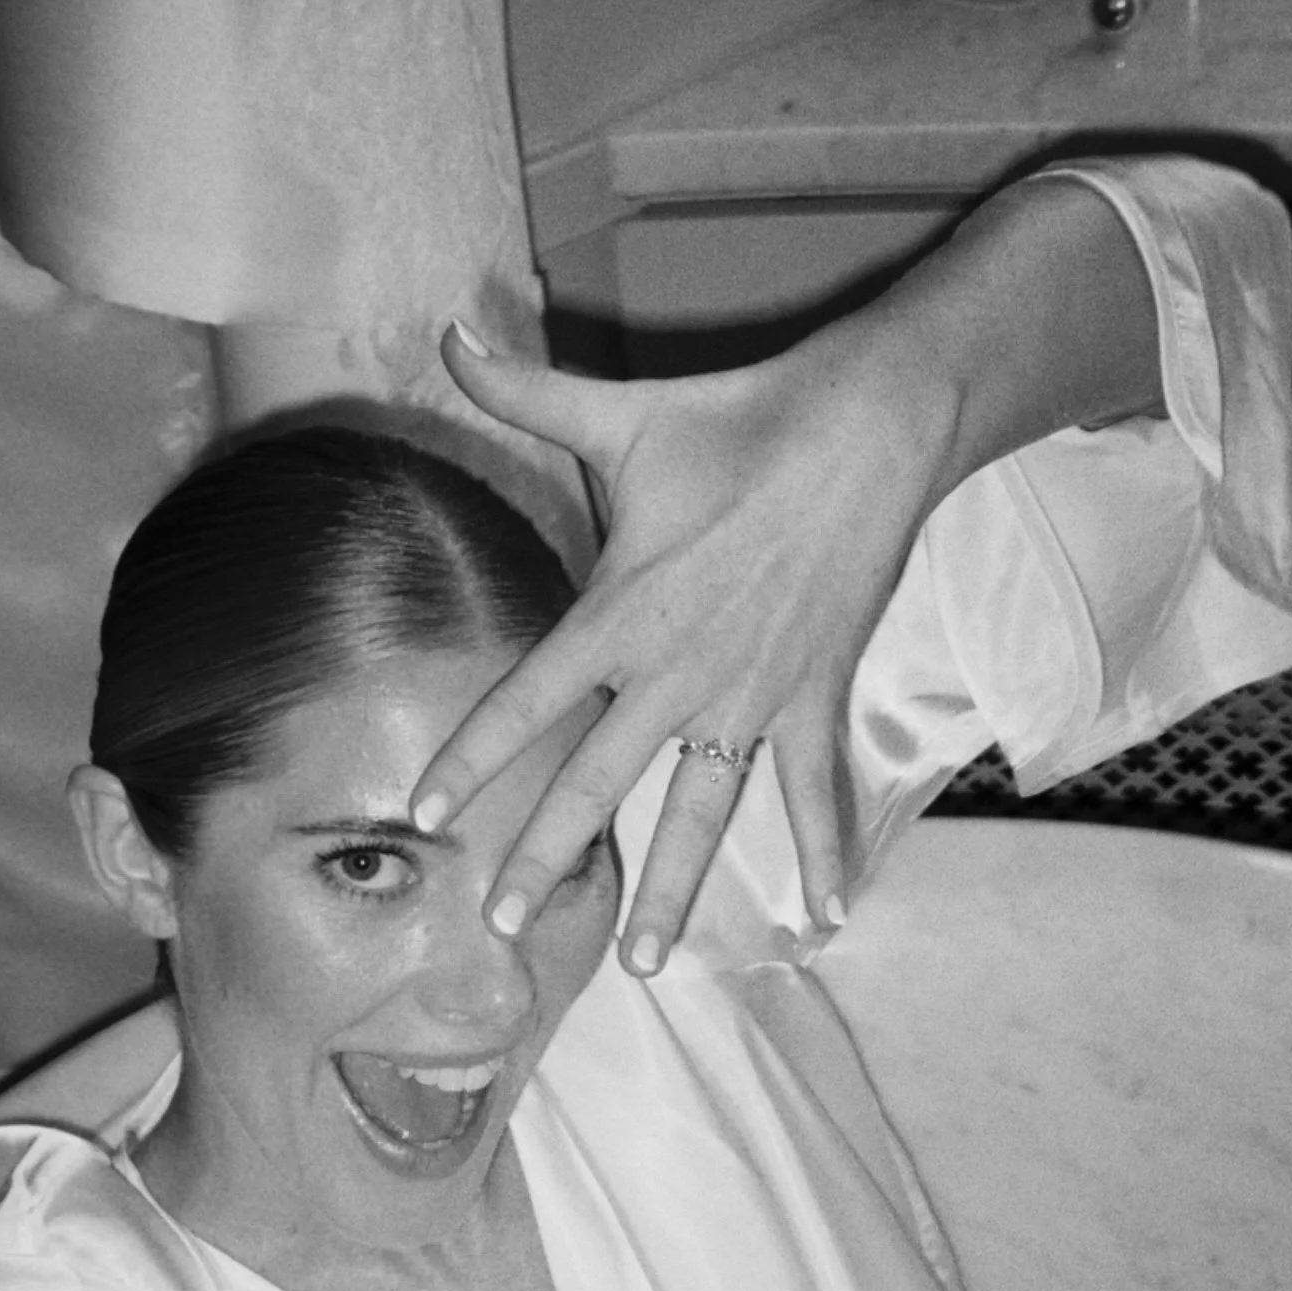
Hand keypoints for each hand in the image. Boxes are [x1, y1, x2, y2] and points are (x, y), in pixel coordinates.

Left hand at [415, 314, 958, 971]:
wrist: (868, 425)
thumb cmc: (738, 418)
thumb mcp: (623, 413)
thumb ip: (525, 389)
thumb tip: (446, 327)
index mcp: (620, 610)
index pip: (526, 702)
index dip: (470, 760)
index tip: (423, 815)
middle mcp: (677, 669)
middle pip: (596, 783)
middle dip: (546, 858)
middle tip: (504, 926)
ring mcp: (751, 691)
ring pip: (700, 812)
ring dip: (673, 890)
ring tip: (645, 964)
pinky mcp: (816, 693)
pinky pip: (815, 789)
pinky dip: (823, 852)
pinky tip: (823, 920)